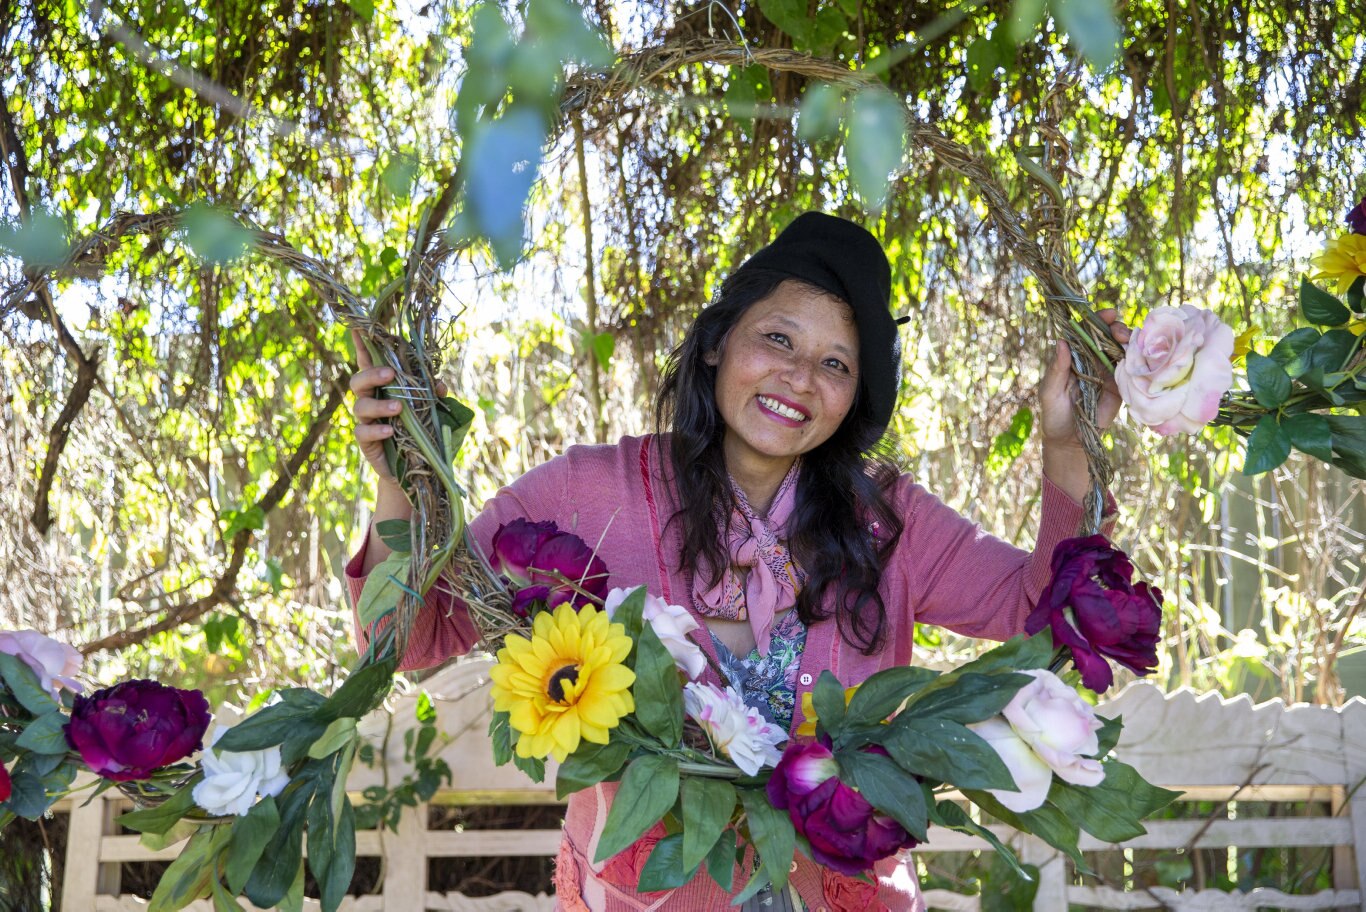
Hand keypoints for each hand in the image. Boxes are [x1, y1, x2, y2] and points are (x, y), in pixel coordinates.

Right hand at [348, 329, 446, 484]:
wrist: (414, 468)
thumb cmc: (420, 431)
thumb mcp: (431, 410)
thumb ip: (433, 395)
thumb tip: (440, 384)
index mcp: (383, 386)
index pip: (369, 362)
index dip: (362, 345)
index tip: (358, 327)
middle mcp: (370, 399)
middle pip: (358, 380)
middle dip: (372, 374)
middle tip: (390, 374)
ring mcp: (366, 420)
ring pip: (361, 405)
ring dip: (380, 404)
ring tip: (399, 408)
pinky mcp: (366, 441)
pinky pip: (364, 432)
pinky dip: (377, 430)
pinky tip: (389, 432)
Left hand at [1039, 308, 1130, 447]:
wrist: (1069, 440)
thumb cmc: (1054, 414)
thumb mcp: (1050, 391)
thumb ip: (1057, 369)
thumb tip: (1061, 342)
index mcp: (1075, 357)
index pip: (1088, 332)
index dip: (1098, 320)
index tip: (1107, 314)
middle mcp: (1094, 361)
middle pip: (1110, 337)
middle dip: (1117, 329)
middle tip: (1118, 332)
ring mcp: (1109, 373)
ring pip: (1124, 350)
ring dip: (1129, 342)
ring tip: (1126, 342)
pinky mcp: (1121, 387)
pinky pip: (1132, 370)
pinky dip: (1137, 361)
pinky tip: (1138, 357)